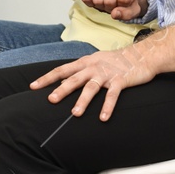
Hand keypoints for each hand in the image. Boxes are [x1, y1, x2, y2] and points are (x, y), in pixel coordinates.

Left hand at [29, 45, 156, 120]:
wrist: (142, 55)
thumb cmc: (115, 61)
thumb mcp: (94, 63)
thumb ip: (79, 73)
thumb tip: (61, 84)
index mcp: (85, 62)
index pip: (62, 70)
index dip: (47, 78)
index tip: (33, 86)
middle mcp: (93, 67)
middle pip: (74, 79)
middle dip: (61, 89)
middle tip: (50, 100)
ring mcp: (107, 74)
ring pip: (91, 88)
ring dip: (83, 101)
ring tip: (75, 113)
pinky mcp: (121, 81)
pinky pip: (112, 95)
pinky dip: (107, 106)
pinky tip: (103, 118)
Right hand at [81, 0, 145, 19]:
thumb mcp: (134, 9)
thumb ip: (128, 13)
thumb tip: (114, 14)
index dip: (123, 7)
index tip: (124, 3)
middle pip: (108, 1)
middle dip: (111, 7)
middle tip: (114, 4)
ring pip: (97, 0)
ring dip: (101, 6)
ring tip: (106, 1)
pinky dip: (90, 3)